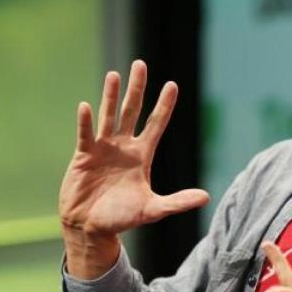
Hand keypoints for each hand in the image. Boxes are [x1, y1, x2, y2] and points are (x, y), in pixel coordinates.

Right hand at [59, 60, 209, 277]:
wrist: (91, 228)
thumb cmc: (121, 218)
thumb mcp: (153, 210)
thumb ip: (177, 202)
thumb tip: (206, 197)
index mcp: (142, 155)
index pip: (156, 124)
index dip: (164, 105)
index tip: (172, 85)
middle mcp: (124, 147)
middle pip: (132, 110)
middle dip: (137, 88)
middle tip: (141, 64)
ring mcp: (103, 149)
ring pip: (109, 116)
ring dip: (111, 95)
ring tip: (115, 74)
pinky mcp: (84, 156)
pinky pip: (86, 135)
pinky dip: (86, 122)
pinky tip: (86, 106)